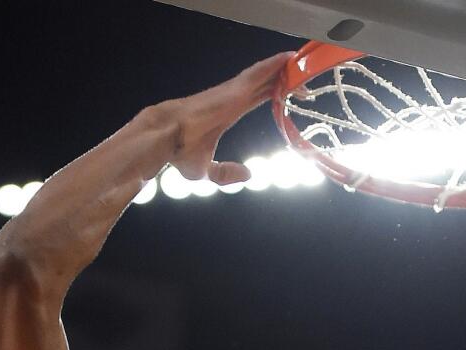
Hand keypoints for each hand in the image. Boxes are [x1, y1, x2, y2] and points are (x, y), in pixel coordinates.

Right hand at [166, 52, 294, 183]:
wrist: (164, 138)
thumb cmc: (179, 152)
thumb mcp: (206, 171)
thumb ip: (226, 173)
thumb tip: (249, 175)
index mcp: (227, 113)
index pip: (254, 99)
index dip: (271, 93)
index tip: (287, 91)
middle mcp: (231, 99)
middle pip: (262, 84)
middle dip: (280, 78)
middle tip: (301, 74)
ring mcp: (232, 92)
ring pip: (261, 75)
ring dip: (279, 67)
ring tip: (299, 60)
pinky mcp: (233, 90)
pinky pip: (257, 74)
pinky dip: (272, 65)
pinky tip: (287, 58)